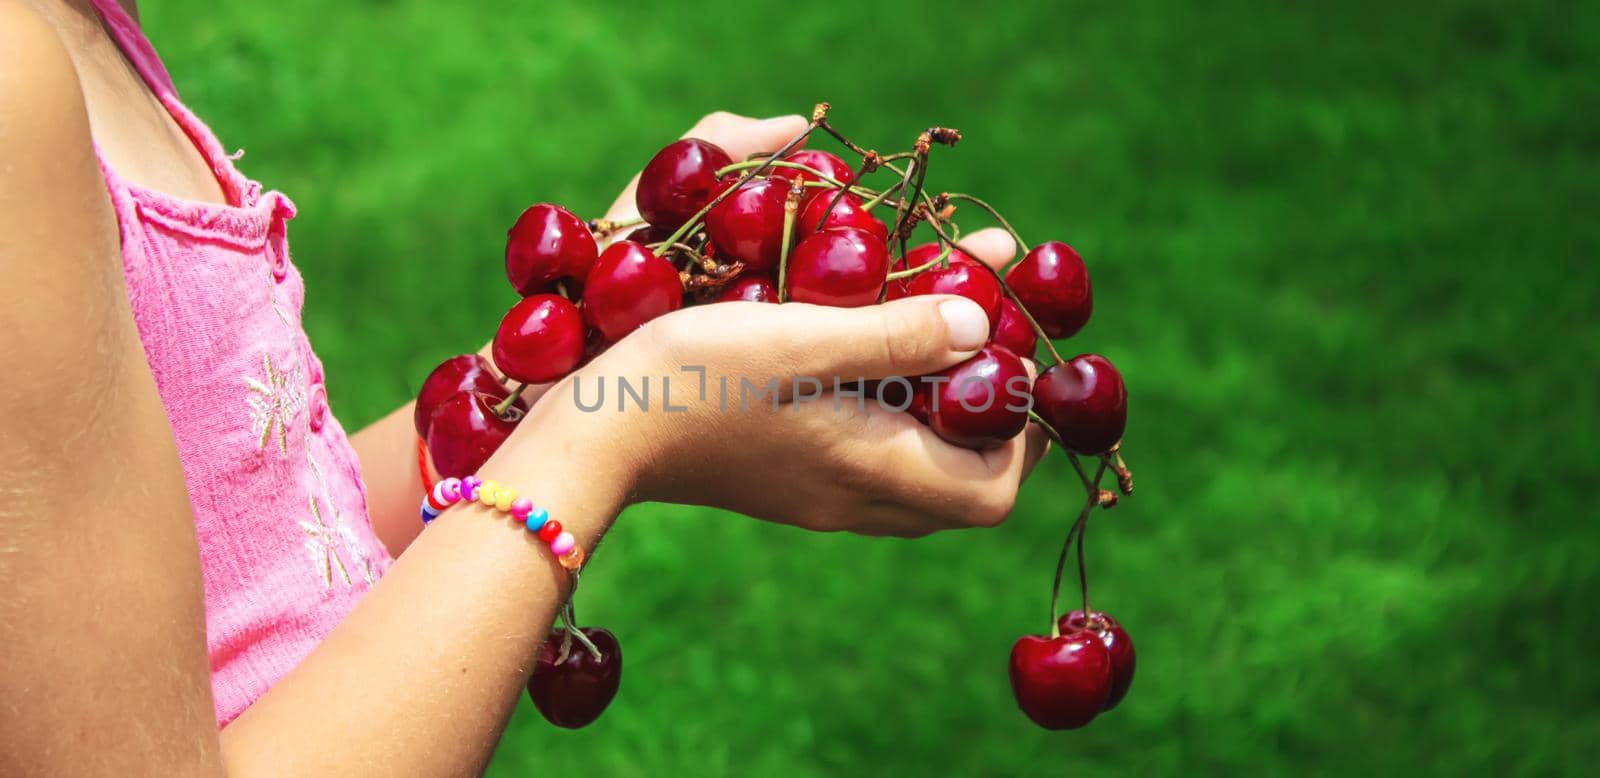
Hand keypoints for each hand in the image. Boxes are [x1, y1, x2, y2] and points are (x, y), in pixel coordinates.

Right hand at [486, 112, 1048, 536]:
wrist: (590, 435)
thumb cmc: (692, 378)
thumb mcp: (800, 337)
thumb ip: (897, 333)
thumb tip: (983, 327)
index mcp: (872, 472)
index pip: (995, 490)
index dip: (1022, 433)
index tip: (1014, 357)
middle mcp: (855, 500)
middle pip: (966, 484)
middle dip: (991, 414)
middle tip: (984, 336)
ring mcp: (819, 499)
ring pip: (920, 473)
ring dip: (942, 409)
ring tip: (932, 328)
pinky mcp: (787, 483)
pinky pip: (872, 462)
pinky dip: (894, 414)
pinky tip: (864, 350)